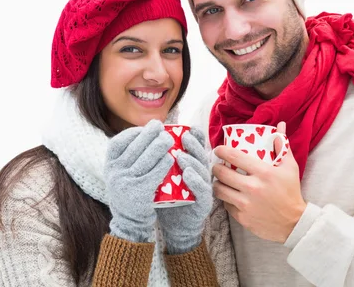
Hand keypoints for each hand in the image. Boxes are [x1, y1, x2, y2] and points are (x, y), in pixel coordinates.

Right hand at [105, 119, 174, 242]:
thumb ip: (126, 157)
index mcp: (109, 166)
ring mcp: (126, 183)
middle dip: (150, 135)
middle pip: (135, 148)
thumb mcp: (120, 174)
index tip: (145, 127)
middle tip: (162, 127)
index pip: (118, 142)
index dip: (132, 132)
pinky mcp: (140, 193)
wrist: (129, 222)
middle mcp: (115, 173)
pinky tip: (171, 157)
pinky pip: (155, 173)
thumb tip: (144, 132)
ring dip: (160, 146)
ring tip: (169, 139)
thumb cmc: (129, 191)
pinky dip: (164, 164)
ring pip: (146, 158)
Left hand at [156, 127, 212, 253]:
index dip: (196, 138)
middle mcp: (202, 175)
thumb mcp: (166, 177)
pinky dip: (195, 180)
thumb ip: (163, 161)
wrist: (176, 226)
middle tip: (184, 136)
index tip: (189, 127)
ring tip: (181, 154)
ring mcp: (204, 188)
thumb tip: (149, 140)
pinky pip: (201, 189)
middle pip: (201, 156)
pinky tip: (187, 173)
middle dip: (194, 145)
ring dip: (192, 161)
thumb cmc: (169, 199)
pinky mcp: (204, 202)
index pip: (198, 149)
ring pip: (202, 171)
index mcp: (194, 166)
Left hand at [212, 122, 306, 242]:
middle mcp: (252, 188)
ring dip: (217, 184)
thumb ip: (282, 145)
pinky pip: (226, 205)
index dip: (221, 151)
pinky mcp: (242, 218)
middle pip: (222, 174)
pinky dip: (226, 199)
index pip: (234, 157)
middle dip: (215, 168)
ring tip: (220, 181)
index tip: (218, 149)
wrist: (294, 223)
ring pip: (219, 190)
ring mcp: (245, 204)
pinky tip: (230, 195)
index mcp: (263, 173)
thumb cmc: (291, 192)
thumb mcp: (290, 167)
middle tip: (216, 166)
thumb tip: (281, 125)